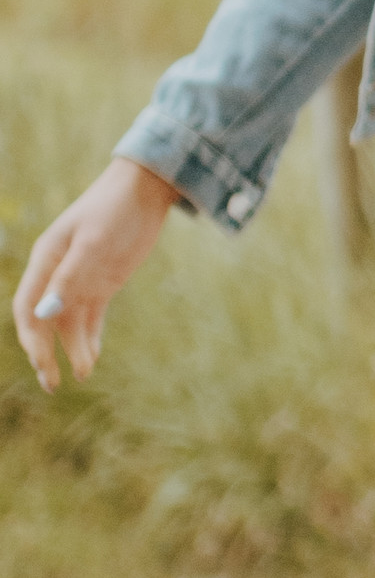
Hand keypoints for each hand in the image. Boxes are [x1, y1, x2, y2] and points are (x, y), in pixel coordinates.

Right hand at [13, 157, 183, 389]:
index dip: (30, 337)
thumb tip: (44, 314)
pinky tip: (91, 359)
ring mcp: (81, 280)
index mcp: (45, 260)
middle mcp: (57, 274)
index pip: (27, 307)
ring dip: (72, 350)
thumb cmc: (115, 210)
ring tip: (85, 374)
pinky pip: (90, 317)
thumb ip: (69, 278)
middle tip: (53, 385)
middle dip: (46, 353)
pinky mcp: (103, 284)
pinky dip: (89, 339)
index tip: (41, 362)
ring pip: (69, 324)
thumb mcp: (93, 243)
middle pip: (44, 321)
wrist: (145, 191)